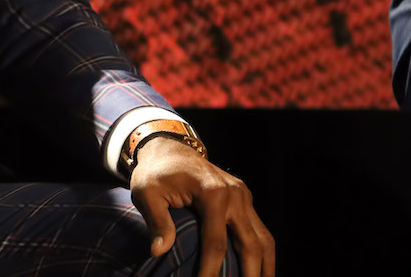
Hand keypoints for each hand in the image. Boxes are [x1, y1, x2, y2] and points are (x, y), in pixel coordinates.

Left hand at [130, 137, 274, 276]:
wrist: (169, 148)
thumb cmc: (154, 173)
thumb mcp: (146, 192)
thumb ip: (156, 221)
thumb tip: (158, 251)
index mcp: (211, 193)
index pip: (216, 243)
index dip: (211, 271)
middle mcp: (234, 195)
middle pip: (251, 244)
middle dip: (250, 274)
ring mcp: (243, 195)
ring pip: (264, 238)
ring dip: (265, 266)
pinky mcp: (244, 198)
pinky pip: (259, 230)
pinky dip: (262, 252)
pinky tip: (260, 270)